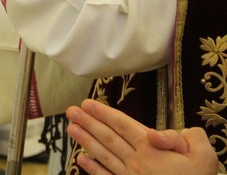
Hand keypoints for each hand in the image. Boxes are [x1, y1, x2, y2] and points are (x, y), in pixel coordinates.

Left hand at [66, 99, 218, 174]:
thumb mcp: (202, 155)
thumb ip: (182, 137)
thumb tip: (156, 133)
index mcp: (152, 149)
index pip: (122, 125)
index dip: (103, 113)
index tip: (87, 103)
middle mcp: (137, 162)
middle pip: (108, 137)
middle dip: (88, 122)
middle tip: (71, 111)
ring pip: (103, 155)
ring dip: (85, 140)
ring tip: (71, 128)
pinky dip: (93, 169)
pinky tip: (81, 159)